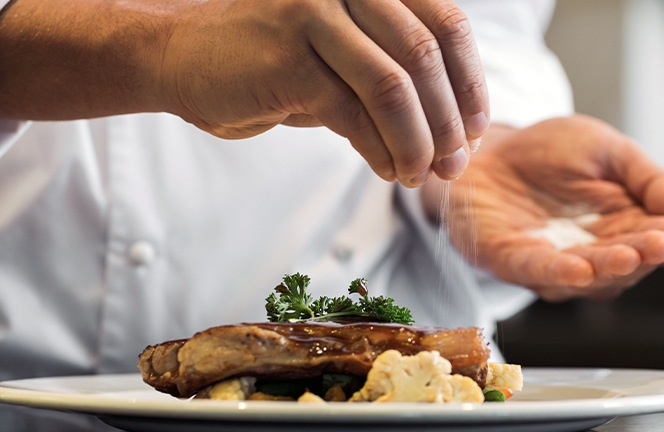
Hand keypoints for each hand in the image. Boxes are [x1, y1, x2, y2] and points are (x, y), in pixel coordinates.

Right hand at [0, 0, 486, 186]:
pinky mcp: (289, 57)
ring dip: (418, 142)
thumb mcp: (345, 60)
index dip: (471, 83)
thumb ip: (397, 78)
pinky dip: (381, 150)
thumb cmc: (274, 65)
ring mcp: (315, 14)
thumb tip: (457, 133)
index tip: (475, 132)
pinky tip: (387, 170)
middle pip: (426, 56)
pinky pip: (355, 114)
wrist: (182, 60)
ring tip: (420, 175)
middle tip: (453, 166)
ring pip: (395, 87)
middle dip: (449, 122)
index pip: (447, 25)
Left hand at [423, 115, 663, 300]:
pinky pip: (535, 271)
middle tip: (663, 244)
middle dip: (644, 255)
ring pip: (586, 276)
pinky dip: (557, 273)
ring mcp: (551, 263)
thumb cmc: (548, 151)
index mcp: (620, 227)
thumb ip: (647, 177)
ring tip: (629, 256)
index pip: (653, 241)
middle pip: (625, 264)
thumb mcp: (607, 149)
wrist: (487, 146)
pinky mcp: (510, 261)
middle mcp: (590, 253)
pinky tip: (580, 270)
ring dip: (607, 268)